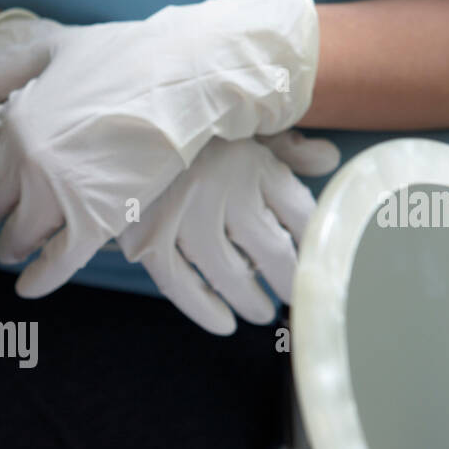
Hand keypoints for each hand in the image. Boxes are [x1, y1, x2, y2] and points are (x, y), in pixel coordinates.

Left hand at [0, 0, 320, 298]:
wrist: (188, 77)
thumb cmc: (126, 54)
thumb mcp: (51, 48)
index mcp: (16, 121)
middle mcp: (29, 161)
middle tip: (1, 219)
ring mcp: (60, 193)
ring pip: (20, 234)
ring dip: (12, 245)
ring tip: (13, 249)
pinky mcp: (96, 220)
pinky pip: (57, 262)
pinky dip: (39, 279)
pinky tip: (27, 289)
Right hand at [116, 131, 338, 334]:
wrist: (118, 124)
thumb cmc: (189, 128)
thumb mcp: (240, 124)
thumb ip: (285, 145)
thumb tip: (329, 160)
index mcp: (252, 161)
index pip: (300, 214)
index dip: (315, 246)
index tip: (321, 264)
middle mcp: (224, 189)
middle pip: (273, 250)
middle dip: (290, 282)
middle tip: (298, 299)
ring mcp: (184, 216)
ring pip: (229, 273)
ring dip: (250, 300)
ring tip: (262, 312)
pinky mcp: (148, 236)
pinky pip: (180, 284)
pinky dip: (203, 309)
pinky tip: (223, 324)